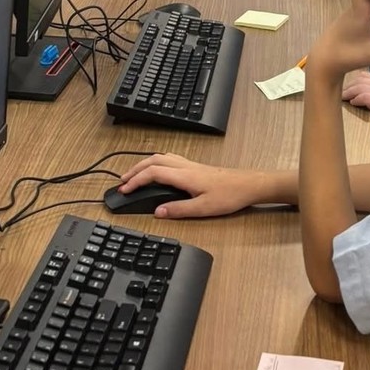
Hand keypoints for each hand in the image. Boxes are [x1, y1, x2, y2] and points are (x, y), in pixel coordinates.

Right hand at [117, 153, 263, 218]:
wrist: (248, 184)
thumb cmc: (229, 196)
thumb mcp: (203, 208)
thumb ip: (179, 209)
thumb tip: (158, 211)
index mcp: (184, 175)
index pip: (152, 173)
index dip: (135, 181)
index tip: (124, 190)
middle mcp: (185, 166)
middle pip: (153, 161)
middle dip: (135, 170)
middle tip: (122, 182)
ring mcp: (190, 164)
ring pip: (161, 158)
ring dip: (144, 164)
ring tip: (134, 175)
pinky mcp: (195, 166)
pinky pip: (169, 159)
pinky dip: (156, 163)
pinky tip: (157, 171)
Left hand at [342, 73, 369, 152]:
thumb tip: (350, 94)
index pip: (364, 75)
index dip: (352, 82)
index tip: (344, 91)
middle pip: (360, 79)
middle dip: (348, 86)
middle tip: (340, 96)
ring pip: (360, 85)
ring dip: (349, 92)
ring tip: (343, 99)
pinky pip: (364, 96)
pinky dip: (356, 99)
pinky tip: (352, 104)